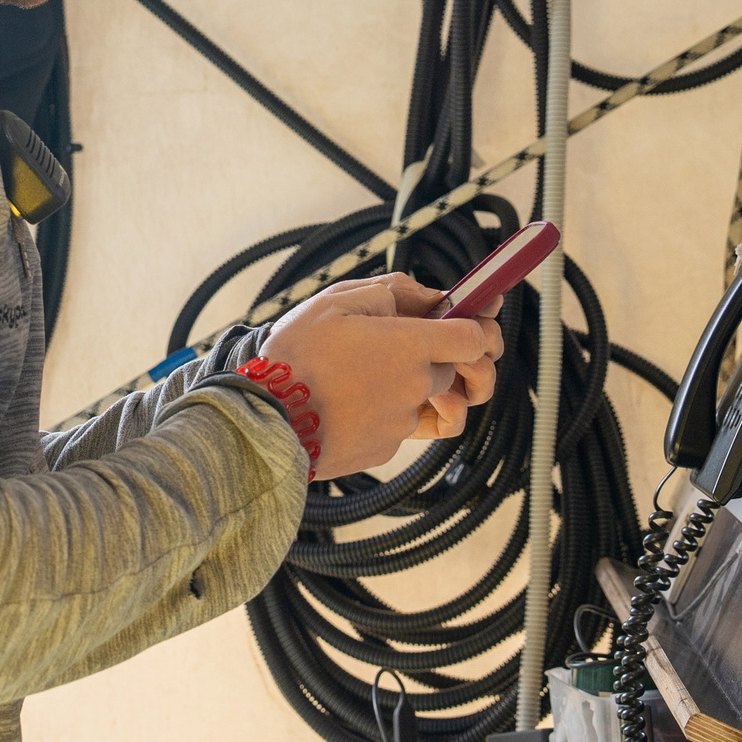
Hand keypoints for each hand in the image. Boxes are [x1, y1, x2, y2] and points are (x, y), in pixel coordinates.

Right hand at [258, 273, 503, 479]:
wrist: (263, 417)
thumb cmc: (296, 354)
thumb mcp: (337, 301)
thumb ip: (393, 292)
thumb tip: (433, 297)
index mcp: (410, 346)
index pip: (476, 340)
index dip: (478, 329)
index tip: (465, 322)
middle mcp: (415, 387)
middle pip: (457, 371)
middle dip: (444, 357)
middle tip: (413, 347)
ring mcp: (401, 423)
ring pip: (430, 402)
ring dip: (416, 388)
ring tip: (379, 376)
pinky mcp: (384, 449)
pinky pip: (401, 427)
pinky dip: (387, 413)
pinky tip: (354, 401)